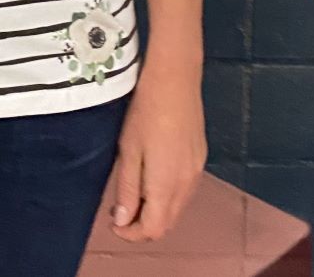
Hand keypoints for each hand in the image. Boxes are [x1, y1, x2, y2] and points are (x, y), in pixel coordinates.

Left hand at [110, 62, 207, 242]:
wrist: (175, 81)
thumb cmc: (146, 112)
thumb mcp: (129, 150)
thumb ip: (128, 189)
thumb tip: (123, 221)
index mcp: (167, 186)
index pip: (154, 229)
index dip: (132, 233)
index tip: (113, 224)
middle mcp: (186, 185)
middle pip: (168, 222)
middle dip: (143, 224)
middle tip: (119, 212)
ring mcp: (196, 172)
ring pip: (177, 207)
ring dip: (156, 210)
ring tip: (132, 196)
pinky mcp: (200, 159)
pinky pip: (184, 190)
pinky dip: (167, 196)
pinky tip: (152, 179)